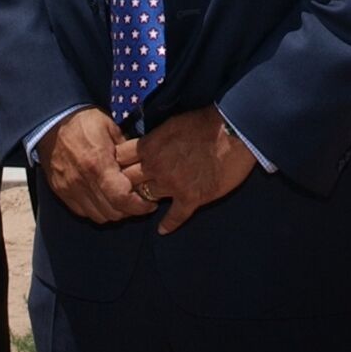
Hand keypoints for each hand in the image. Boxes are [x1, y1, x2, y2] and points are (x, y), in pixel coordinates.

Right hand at [38, 108, 155, 223]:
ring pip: (98, 216)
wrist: (52, 121)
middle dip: (129, 211)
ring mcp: (70, 189)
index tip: (150, 204)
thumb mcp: (111, 128)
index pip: (122, 198)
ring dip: (113, 212)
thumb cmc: (84, 121)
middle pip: (112, 212)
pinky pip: (83, 211)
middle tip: (139, 202)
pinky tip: (103, 198)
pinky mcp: (61, 191)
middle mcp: (83, 181)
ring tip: (122, 201)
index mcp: (98, 164)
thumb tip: (142, 165)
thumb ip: (127, 151)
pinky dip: (96, 210)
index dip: (139, 206)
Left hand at [123, 105, 257, 234]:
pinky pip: (174, 217)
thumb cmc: (206, 122)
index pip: (119, 159)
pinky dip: (168, 224)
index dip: (115, 164)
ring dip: (144, 202)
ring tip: (143, 206)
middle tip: (124, 191)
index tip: (116, 169)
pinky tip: (163, 229)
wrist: (234, 132)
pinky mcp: (191, 198)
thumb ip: (155, 139)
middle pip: (127, 181)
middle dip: (124, 185)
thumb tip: (146, 146)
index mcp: (150, 145)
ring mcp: (172, 184)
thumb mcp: (172, 123)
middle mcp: (156, 166)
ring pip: (146, 199)